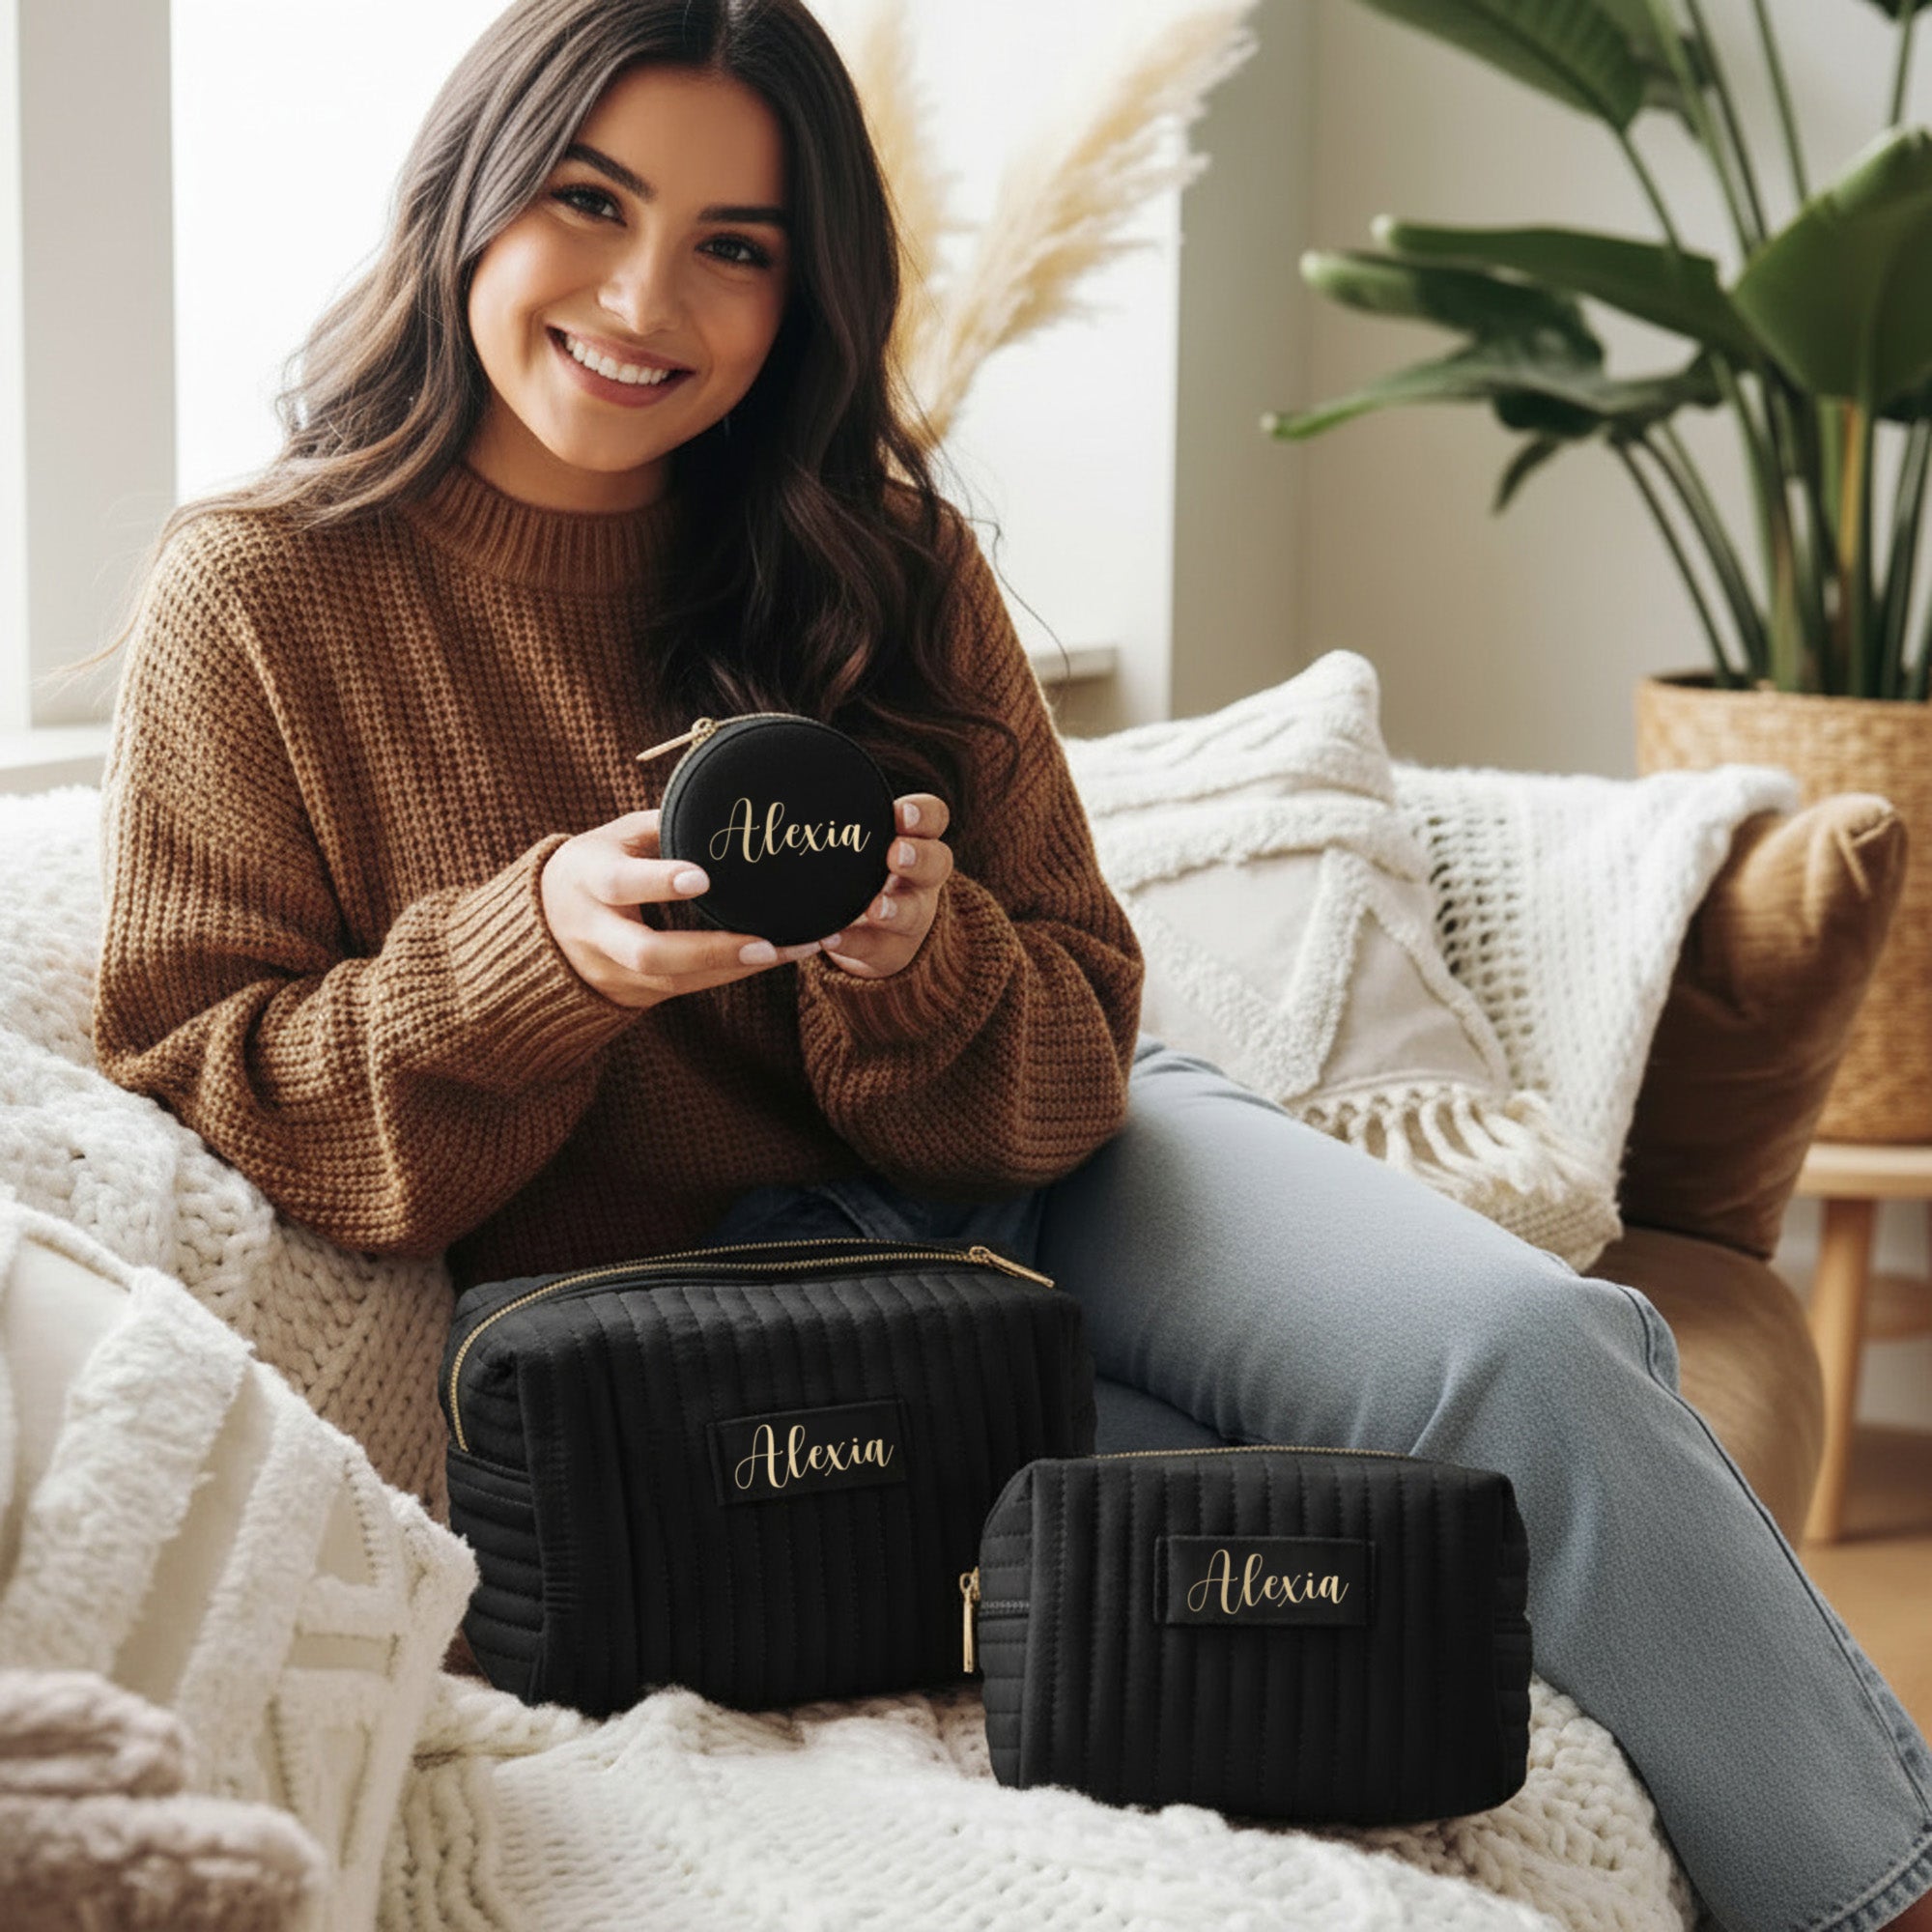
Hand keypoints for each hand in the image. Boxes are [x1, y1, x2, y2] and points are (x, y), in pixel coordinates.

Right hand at [540, 809, 837, 1010]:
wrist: (541, 928)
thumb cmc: (594, 867)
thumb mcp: (614, 837)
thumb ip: (661, 825)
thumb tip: (721, 803)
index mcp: (588, 880)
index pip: (619, 884)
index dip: (658, 883)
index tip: (701, 878)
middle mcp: (597, 933)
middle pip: (649, 953)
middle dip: (710, 952)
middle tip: (765, 944)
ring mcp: (614, 971)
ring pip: (676, 981)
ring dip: (738, 969)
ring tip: (794, 949)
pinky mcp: (634, 994)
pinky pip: (688, 990)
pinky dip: (734, 974)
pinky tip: (779, 955)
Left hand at [820, 795, 953, 979]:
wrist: (875, 930)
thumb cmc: (861, 868)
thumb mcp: (862, 839)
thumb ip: (841, 815)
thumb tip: (783, 767)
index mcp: (917, 840)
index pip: (934, 819)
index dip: (924, 816)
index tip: (901, 813)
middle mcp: (922, 878)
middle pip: (938, 863)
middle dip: (918, 858)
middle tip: (895, 854)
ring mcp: (911, 917)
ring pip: (915, 912)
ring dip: (896, 908)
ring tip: (875, 908)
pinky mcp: (889, 950)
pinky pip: (875, 948)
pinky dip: (853, 943)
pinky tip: (830, 938)